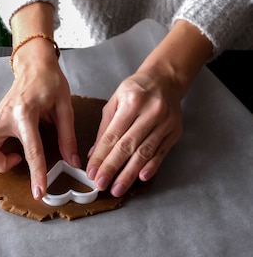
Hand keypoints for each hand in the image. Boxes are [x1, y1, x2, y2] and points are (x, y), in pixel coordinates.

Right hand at [0, 43, 79, 200]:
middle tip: (18, 158)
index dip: (36, 174)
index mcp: (25, 113)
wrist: (34, 64)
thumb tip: (72, 161)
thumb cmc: (50, 82)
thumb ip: (67, 136)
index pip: (31, 150)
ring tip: (9, 151)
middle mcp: (5, 115)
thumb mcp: (64, 107)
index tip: (39, 192)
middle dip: (0, 162)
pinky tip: (3, 142)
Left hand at [86, 19, 212, 196]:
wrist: (165, 80)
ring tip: (117, 188)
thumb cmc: (135, 90)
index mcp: (132, 102)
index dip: (101, 156)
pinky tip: (141, 178)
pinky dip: (152, 167)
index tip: (92, 172)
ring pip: (145, 153)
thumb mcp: (115, 100)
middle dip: (113, 168)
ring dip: (130, 173)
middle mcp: (151, 112)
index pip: (113, 135)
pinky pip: (162, 153)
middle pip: (128, 146)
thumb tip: (93, 154)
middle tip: (101, 184)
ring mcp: (166, 123)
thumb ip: (104, 127)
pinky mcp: (175, 132)